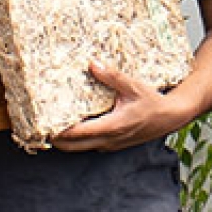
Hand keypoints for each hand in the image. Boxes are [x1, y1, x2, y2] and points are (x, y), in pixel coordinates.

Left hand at [50, 64, 186, 151]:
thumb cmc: (153, 102)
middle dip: (55, 139)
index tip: (43, 123)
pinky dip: (79, 138)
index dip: (58, 130)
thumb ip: (111, 76)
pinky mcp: (113, 144)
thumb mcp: (132, 85)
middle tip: (41, 125)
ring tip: (54, 124)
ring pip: (80, 148)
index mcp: (112, 126)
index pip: (77, 133)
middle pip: (72, 146)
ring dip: (66, 140)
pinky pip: (90, 144)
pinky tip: (75, 124)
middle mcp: (108, 140)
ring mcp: (110, 144)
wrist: (170, 117)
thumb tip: (92, 64)